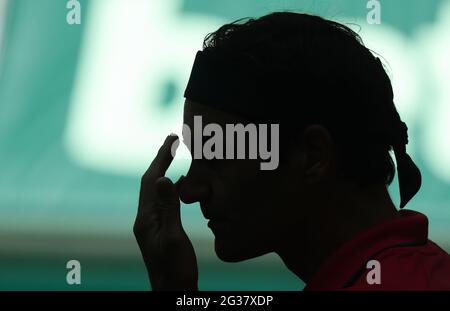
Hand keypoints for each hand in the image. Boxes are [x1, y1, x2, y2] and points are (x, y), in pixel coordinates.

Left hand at [134, 134, 197, 290]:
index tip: (171, 139)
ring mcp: (150, 224)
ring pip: (155, 191)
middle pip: (149, 182)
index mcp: (146, 219)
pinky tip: (179, 183)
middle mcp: (144, 219)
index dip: (160, 158)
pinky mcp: (157, 230)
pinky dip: (169, 187)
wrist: (172, 291)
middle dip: (160, 159)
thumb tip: (162, 178)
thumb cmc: (176, 269)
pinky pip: (161, 201)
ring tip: (174, 154)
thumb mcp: (174, 237)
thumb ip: (168, 208)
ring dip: (163, 170)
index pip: (150, 180)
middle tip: (172, 140)